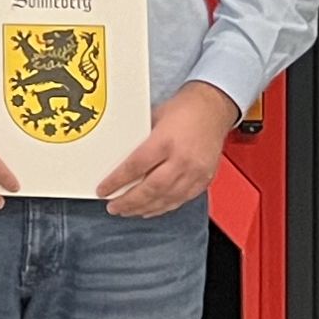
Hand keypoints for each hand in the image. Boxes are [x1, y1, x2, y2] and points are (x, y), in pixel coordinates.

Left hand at [99, 83, 242, 218]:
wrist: (214, 107)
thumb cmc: (185, 109)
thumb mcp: (154, 117)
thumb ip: (140, 139)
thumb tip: (119, 156)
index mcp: (165, 141)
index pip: (135, 167)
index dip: (117, 182)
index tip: (103, 190)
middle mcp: (182, 160)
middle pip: (150, 189)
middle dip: (129, 202)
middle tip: (113, 207)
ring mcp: (195, 172)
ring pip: (166, 199)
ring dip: (144, 208)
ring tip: (128, 211)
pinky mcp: (204, 179)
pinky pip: (181, 200)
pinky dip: (164, 207)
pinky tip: (151, 209)